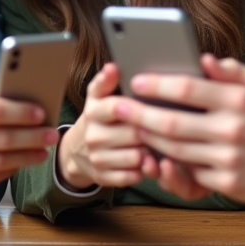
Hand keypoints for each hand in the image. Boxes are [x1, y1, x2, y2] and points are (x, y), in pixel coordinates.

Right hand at [57, 63, 159, 189]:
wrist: (76, 151)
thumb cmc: (99, 119)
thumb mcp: (98, 97)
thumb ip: (106, 81)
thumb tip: (112, 67)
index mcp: (93, 112)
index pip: (118, 107)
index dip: (141, 107)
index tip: (158, 105)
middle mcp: (93, 136)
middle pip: (135, 133)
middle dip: (152, 131)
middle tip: (168, 127)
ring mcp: (98, 159)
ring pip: (137, 157)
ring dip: (152, 152)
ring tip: (159, 144)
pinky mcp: (104, 178)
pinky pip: (133, 176)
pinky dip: (145, 170)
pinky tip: (150, 161)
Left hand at [114, 54, 244, 204]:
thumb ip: (233, 72)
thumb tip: (202, 59)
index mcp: (239, 101)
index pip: (187, 90)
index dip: (157, 85)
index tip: (136, 80)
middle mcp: (231, 130)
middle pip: (171, 124)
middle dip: (138, 114)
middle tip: (116, 106)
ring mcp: (228, 160)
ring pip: (174, 150)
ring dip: (147, 139)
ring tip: (130, 127)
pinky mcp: (228, 184)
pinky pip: (190, 172)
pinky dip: (170, 163)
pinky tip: (155, 152)